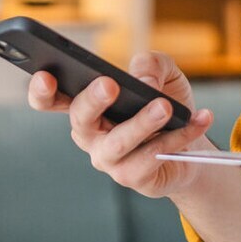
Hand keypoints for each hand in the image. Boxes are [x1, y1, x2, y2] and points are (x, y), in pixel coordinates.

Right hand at [27, 51, 218, 198]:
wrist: (192, 141)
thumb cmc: (165, 101)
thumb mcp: (163, 73)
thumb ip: (152, 64)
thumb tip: (143, 80)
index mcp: (86, 104)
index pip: (51, 98)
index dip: (41, 90)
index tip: (45, 76)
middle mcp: (90, 134)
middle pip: (80, 119)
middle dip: (92, 100)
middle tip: (109, 84)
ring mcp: (108, 159)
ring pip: (118, 143)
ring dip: (142, 123)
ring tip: (165, 107)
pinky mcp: (133, 177)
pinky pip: (152, 157)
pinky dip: (179, 137)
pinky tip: (199, 119)